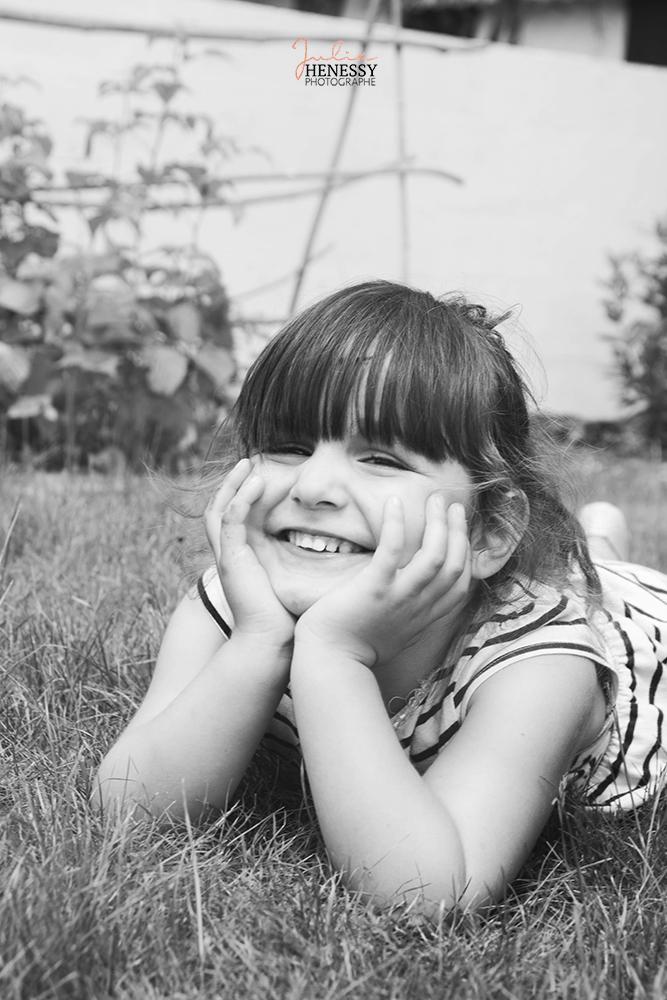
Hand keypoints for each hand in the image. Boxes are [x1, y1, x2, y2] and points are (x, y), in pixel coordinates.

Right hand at [205, 459, 294, 648]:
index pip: (233, 518)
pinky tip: (257, 483)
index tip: (261, 475)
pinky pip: (232, 520)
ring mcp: (227, 556)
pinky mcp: (231, 560)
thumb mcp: (293, 582)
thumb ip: (303, 563)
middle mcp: (229, 555)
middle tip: (248, 461)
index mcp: (241, 559)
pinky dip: (242, 499)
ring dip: (234, 485)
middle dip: (232, 483)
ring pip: (220, 509)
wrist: (270, 643)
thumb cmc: (286, 618)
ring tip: (249, 464)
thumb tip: (334, 548)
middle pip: (219, 508)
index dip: (242, 495)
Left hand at [294, 494, 472, 666]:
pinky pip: (392, 551)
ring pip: (434, 555)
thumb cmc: (358, 645)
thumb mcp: (397, 632)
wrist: (331, 660)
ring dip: (437, 523)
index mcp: (425, 616)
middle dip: (458, 530)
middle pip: (454, 564)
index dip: (465, 553)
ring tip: (434, 498)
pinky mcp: (374, 588)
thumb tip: (416, 594)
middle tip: (451, 504)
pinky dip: (395, 524)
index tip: (459, 529)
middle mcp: (419, 606)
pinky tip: (393, 502)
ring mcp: (399, 597)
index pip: (461, 583)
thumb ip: (412, 612)